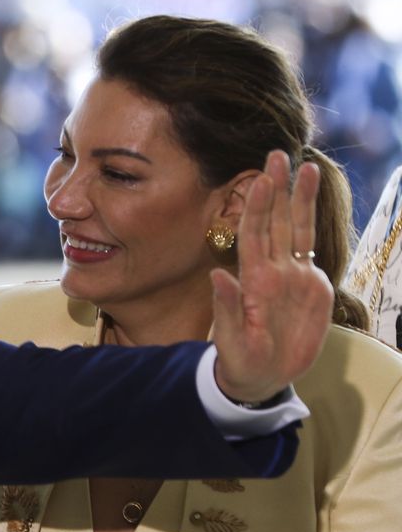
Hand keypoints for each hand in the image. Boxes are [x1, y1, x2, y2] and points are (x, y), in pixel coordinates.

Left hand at [212, 150, 333, 403]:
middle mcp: (273, 271)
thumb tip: (218, 276)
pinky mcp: (311, 287)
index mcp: (253, 281)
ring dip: (299, 199)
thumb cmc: (241, 360)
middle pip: (276, 222)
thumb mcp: (233, 340)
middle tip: (277, 154)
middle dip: (277, 188)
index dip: (257, 208)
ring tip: (305, 167)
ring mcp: (292, 276)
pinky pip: (312, 249)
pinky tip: (312, 202)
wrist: (262, 378)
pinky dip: (314, 225)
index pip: (254, 236)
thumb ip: (228, 308)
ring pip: (296, 229)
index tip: (259, 180)